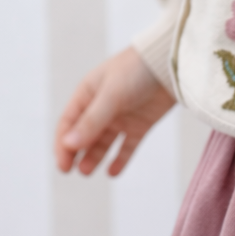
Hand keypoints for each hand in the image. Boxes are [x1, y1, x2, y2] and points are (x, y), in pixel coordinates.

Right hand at [54, 46, 175, 176]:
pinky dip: (120, 160)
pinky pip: (126, 147)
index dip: (63, 145)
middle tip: (72, 171)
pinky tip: (113, 172)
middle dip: (75, 153)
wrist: (171, 63)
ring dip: (93, 157)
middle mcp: (102, 106)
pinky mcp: (140, 125)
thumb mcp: (111, 95)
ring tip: (87, 171)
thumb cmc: (136, 70)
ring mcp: (121, 116)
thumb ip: (92, 121)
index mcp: (89, 93)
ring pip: (102, 143)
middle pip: (83, 135)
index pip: (69, 123)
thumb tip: (68, 145)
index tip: (63, 166)